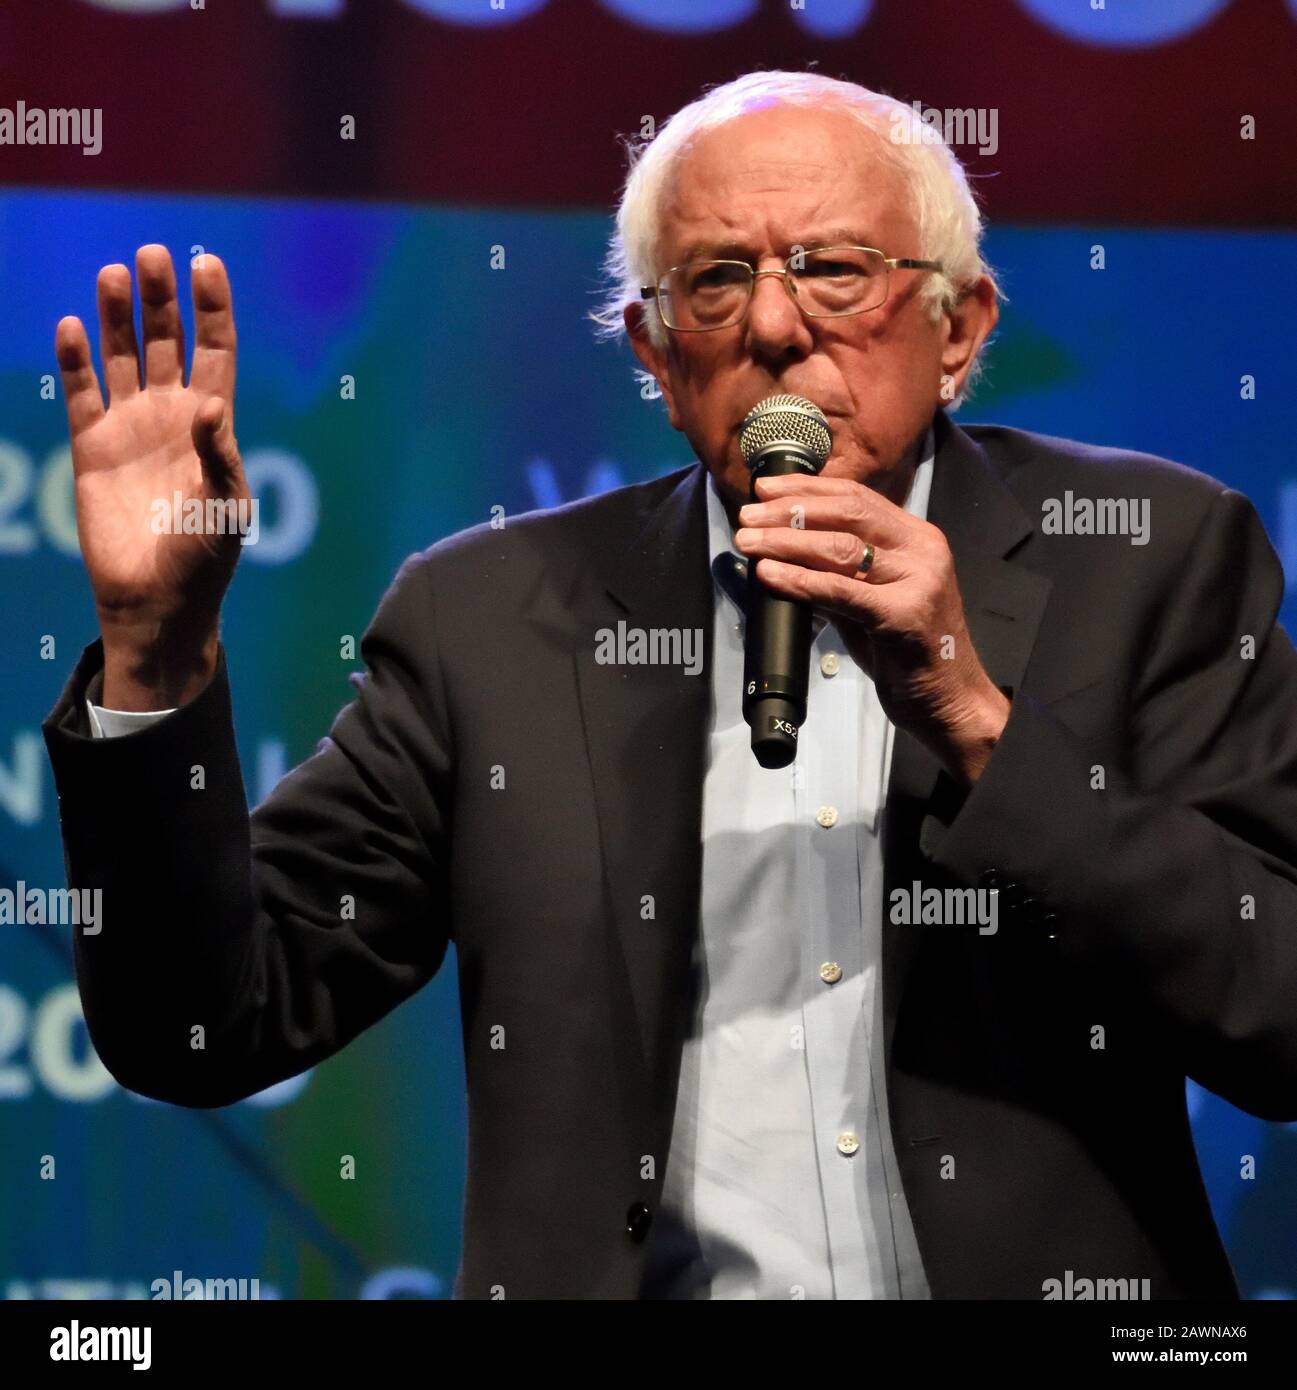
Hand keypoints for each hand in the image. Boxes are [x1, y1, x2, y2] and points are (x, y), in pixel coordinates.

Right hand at [54, 245, 246, 707]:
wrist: (155, 600)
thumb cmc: (204, 558)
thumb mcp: (227, 509)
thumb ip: (220, 456)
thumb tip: (209, 405)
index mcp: (213, 424)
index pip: (215, 350)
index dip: (212, 308)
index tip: (206, 263)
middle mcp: (171, 415)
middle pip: (167, 340)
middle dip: (161, 297)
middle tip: (151, 254)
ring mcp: (130, 427)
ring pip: (122, 355)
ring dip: (116, 315)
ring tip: (113, 274)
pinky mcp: (92, 447)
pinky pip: (80, 391)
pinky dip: (74, 360)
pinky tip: (70, 327)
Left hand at [734, 473, 1009, 784]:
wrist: (950, 699)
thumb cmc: (907, 652)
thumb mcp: (870, 600)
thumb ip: (837, 573)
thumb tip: (782, 553)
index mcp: (916, 538)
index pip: (856, 497)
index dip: (806, 488)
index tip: (765, 488)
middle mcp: (922, 550)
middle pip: (847, 514)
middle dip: (789, 510)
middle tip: (748, 517)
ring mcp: (917, 581)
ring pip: (841, 548)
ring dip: (786, 542)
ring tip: (749, 543)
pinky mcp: (904, 616)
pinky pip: (841, 591)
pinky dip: (800, 580)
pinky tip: (770, 575)